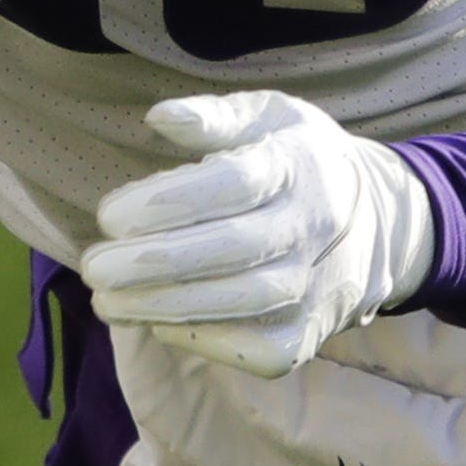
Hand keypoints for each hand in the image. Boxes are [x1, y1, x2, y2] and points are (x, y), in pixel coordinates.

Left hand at [80, 91, 435, 378]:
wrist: (373, 221)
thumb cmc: (295, 157)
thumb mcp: (267, 115)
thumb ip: (213, 116)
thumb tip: (159, 117)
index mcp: (298, 166)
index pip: (235, 186)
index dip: (169, 203)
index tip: (108, 214)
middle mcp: (313, 227)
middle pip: (233, 251)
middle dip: (155, 264)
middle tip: (91, 266)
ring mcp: (318, 285)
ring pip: (244, 305)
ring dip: (167, 307)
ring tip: (105, 300)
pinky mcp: (311, 332)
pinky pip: (262, 350)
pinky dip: (208, 341)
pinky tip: (158, 323)